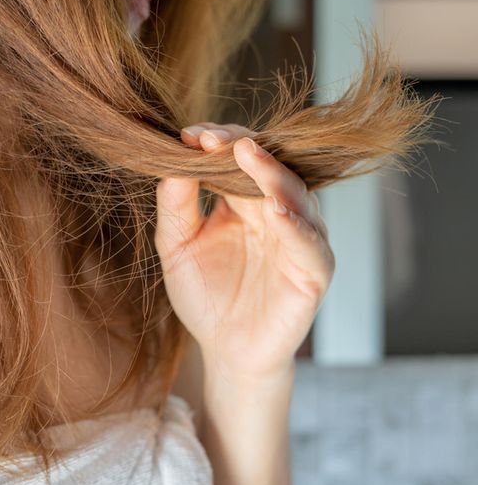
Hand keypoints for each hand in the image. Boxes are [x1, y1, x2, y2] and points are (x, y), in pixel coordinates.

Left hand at [153, 122, 334, 381]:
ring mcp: (299, 239)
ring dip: (273, 175)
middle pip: (269, 167)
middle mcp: (277, 212)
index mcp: (245, 200)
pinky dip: (296, 225)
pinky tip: (277, 210)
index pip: (240, 157)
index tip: (191, 134)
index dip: (219, 142)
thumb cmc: (205, 295)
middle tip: (215, 138)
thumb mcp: (176, 246)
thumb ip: (175, 206)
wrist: (224, 350)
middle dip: (243, 148)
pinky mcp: (313, 272)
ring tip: (248, 156)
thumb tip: (172, 163)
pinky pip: (310, 244)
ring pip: (295, 197)